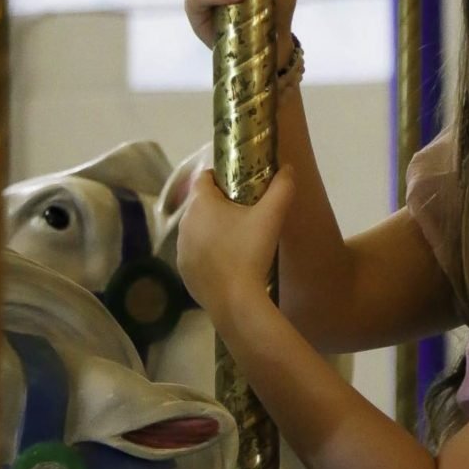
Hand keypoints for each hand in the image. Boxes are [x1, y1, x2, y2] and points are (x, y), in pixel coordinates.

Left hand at [176, 166, 295, 324]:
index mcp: (201, 204)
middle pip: (201, 204)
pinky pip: (196, 252)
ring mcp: (181, 248)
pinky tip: (228, 262)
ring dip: (213, 228)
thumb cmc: (250, 252)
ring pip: (197, 228)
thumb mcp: (271, 217)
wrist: (235, 300)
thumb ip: (282, 188)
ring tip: (238, 239)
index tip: (240, 185)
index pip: (204, 177)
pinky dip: (208, 252)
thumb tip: (288, 168)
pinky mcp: (183, 270)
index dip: (220, 176)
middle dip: (220, 204)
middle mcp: (184, 222)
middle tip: (246, 213)